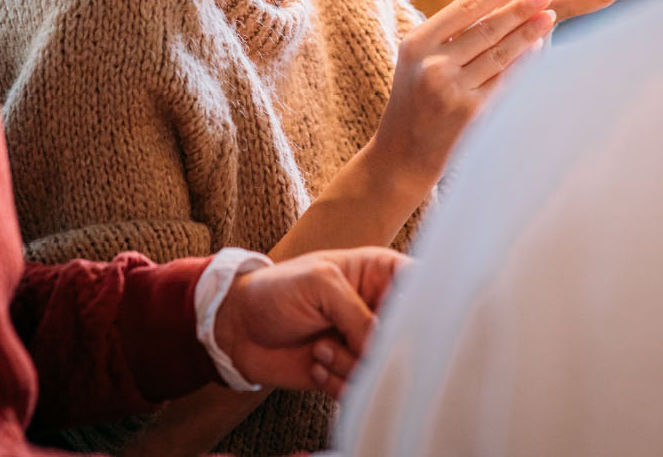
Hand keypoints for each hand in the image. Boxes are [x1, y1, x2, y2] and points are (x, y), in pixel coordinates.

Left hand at [213, 247, 406, 399]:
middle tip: (355, 344)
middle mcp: (377, 308)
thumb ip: (358, 314)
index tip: (404, 323)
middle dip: (381, 346)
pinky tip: (315, 363)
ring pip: (385, 367)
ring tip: (320, 347)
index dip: (424, 306)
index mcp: (379, 273)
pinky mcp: (349, 372)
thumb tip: (384, 347)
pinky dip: (339, 383)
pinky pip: (362, 389)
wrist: (237, 327)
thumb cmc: (276, 290)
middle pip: (410, 335)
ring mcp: (364, 342)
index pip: (422, 284)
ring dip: (350, 365)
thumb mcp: (319, 284)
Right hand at [372, 0, 555, 193]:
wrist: (402, 155)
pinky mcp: (471, 114)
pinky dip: (525, 64)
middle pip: (487, 28)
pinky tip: (540, 51)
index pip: (465, 7)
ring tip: (549, 16)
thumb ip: (449, 35)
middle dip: (520, 8)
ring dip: (528, 33)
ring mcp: (452, 90)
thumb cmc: (414, 101)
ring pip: (500, 54)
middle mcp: (433, 65)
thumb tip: (499, 5)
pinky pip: (505, 82)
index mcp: (416, 43)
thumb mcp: (417, 60)